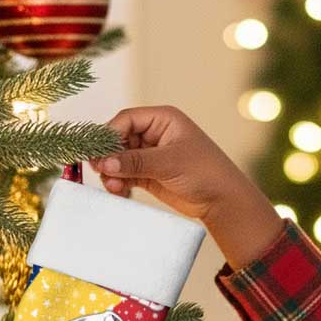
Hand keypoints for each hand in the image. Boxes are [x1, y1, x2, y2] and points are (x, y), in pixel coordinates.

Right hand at [88, 105, 284, 269]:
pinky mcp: (150, 175)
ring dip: (113, 172)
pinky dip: (120, 183)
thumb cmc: (204, 172)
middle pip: (120, 140)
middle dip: (109, 156)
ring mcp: (152, 155)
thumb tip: (105, 162)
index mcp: (163, 120)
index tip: (98, 152)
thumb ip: (136, 162)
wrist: (222, 201)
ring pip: (121, 159)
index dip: (110, 134)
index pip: (127, 120)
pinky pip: (127, 175)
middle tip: (100, 172)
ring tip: (113, 188)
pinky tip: (119, 192)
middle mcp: (155, 134)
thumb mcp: (169, 163)